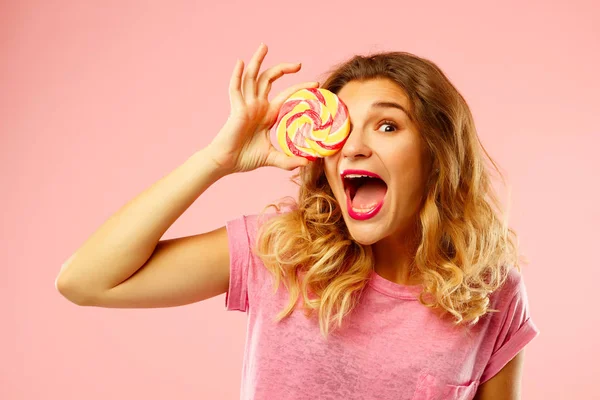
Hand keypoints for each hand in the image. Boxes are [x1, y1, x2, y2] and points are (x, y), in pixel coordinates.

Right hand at [206, 43, 318, 173]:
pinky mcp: (236, 109)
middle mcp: (257, 105)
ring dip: (257, 61)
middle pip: (269, 79)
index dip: (299, 87)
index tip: (315, 83)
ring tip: (264, 46)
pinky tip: (240, 62)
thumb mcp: (272, 158)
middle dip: (283, 69)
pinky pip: (235, 89)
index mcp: (267, 114)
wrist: (227, 163)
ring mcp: (246, 105)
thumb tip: (307, 163)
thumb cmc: (245, 159)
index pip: (286, 95)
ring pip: (252, 77)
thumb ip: (288, 161)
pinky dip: (237, 75)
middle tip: (299, 64)